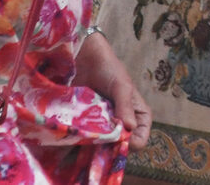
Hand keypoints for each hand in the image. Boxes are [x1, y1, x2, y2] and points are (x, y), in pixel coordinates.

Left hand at [73, 30, 151, 149]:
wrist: (84, 58)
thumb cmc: (109, 69)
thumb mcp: (121, 85)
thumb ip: (125, 106)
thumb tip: (130, 127)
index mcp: (137, 116)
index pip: (139, 139)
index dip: (130, 144)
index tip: (117, 140)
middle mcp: (121, 125)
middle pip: (118, 148)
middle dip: (108, 150)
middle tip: (96, 144)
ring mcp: (102, 127)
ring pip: (99, 147)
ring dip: (90, 149)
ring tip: (81, 142)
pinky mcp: (85, 125)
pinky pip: (83, 140)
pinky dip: (77, 143)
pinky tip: (70, 140)